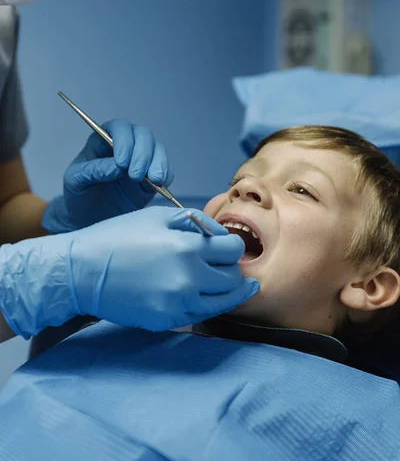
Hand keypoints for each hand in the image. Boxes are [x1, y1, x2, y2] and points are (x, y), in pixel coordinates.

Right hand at [0, 207, 258, 337]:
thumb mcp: (158, 215)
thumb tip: (221, 236)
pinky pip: (199, 314)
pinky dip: (203, 303)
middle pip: (233, 278)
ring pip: (223, 302)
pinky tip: (197, 293)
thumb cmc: (119, 236)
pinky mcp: (167, 322)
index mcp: (188, 248)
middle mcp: (189, 279)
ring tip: (219, 282)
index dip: (231, 245)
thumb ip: (196, 222)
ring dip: (223, 290)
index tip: (223, 246)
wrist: (83, 271)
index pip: (234, 250)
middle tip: (218, 264)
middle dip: (229, 268)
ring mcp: (178, 305)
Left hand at [42, 120, 173, 232]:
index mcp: (102, 140)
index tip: (121, 163)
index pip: (118, 128)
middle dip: (142, 153)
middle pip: (142, 134)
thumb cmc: (78, 195)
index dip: (123, 140)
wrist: (88, 219)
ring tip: (153, 180)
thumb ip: (92, 171)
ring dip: (157, 162)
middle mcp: (125, 145)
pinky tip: (161, 184)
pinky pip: (165, 169)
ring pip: (157, 148)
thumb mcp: (74, 181)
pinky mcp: (152, 177)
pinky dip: (167, 174)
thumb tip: (116, 167)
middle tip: (135, 175)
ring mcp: (141, 160)